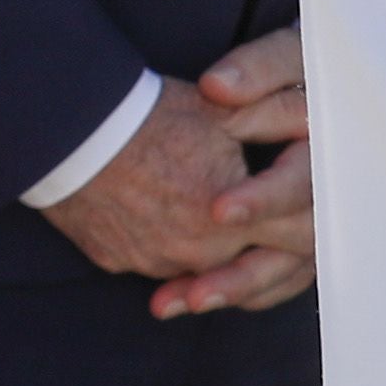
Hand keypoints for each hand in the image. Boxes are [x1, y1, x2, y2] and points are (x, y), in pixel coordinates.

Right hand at [42, 43, 315, 312]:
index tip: (316, 209)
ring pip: (205, 274)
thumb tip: (317, 128)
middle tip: (281, 233)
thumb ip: (276, 125)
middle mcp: (200, 253)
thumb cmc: (149, 116)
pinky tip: (170, 225)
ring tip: (223, 230)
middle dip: (269, 252)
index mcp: (235, 220)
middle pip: (255, 268)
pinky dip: (173, 255)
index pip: (299, 239)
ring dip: (220, 261)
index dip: (313, 222)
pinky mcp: (121, 262)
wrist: (68, 132)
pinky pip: (159, 268)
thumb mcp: (223, 112)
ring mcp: (157, 262)